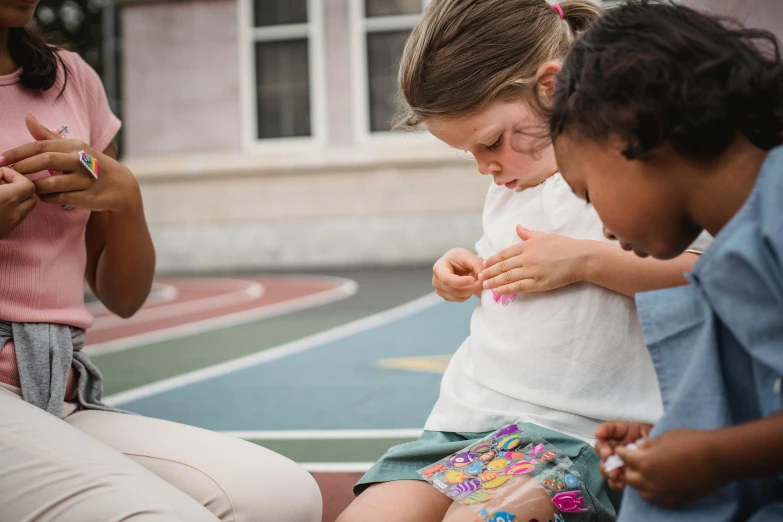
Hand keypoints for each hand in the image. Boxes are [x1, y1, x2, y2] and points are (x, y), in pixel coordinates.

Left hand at [0, 114, 139, 213]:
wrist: (120, 186)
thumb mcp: (73, 148)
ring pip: (51, 183)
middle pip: (46, 160)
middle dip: (24, 167)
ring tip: (28, 186)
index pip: (41, 145)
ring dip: (35, 186)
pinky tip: (44, 196)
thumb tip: (27, 118)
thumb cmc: (90, 165)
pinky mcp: (87, 197)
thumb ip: (48, 136)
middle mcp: (81, 160)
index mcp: (75, 146)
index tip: (0, 159)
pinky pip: (59, 198)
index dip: (18, 152)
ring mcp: (85, 179)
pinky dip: (47, 198)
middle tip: (8, 173)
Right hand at [0, 168, 35, 238]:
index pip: (28, 184)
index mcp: (9, 198)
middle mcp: (15, 213)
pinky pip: (16, 218)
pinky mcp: (5, 233)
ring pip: (25, 209)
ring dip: (16, 199)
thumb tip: (2, 172)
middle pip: (30, 197)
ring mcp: (11, 225)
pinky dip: (11, 210)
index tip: (1, 173)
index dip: (15, 175)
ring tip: (0, 194)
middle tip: (2, 183)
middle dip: (19, 187)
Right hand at [432, 248, 483, 301]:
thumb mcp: (468, 256)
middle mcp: (436, 280)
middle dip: (470, 288)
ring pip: (458, 297)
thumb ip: (476, 264)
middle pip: (453, 290)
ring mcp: (440, 290)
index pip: (447, 279)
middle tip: (482, 283)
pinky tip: (471, 286)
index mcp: (438, 268)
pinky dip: (468, 295)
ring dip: (471, 291)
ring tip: (478, 283)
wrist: (456, 264)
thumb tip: (482, 277)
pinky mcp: (446, 297)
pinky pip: (459, 300)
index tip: (473, 279)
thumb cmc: (460, 258)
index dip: (461, 282)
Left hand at [479, 225, 588, 293]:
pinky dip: (508, 289)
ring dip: (494, 282)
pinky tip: (499, 291)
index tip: (484, 263)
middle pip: (503, 266)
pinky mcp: (540, 283)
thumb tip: (517, 227)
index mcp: (527, 245)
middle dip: (489, 271)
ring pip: (508, 277)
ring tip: (485, 285)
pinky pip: (520, 287)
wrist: (581, 258)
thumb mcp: (544, 236)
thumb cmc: (564, 245)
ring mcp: (533, 271)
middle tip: (479, 276)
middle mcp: (527, 258)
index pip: (505, 253)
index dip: (493, 259)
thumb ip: (528, 234)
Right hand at [594, 421, 652, 490]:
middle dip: (604, 460)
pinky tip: (621, 484)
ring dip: (608, 472)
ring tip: (616, 476)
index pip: (603, 437)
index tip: (607, 452)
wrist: (675, 452)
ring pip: (606, 468)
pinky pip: (615, 481)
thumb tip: (597, 433)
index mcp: (619, 435)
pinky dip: (615, 483)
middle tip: (611, 465)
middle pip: (602, 454)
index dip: (602, 445)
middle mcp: (617, 449)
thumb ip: (617, 428)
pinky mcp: (627, 475)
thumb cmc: (657, 437)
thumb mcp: (640, 428)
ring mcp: (621, 462)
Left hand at [616, 430, 722, 507]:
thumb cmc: (691, 442)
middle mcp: (650, 480)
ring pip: (641, 492)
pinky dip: (654, 492)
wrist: (717, 458)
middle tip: (635, 461)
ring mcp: (662, 493)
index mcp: (644, 462)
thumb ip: (647, 445)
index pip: (624, 458)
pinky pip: (657, 500)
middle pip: (629, 478)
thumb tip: (638, 448)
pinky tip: (660, 484)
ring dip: (640, 482)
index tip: (623, 450)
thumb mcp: (664, 437)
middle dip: (629, 468)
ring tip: (648, 473)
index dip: (622, 452)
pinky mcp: (674, 500)